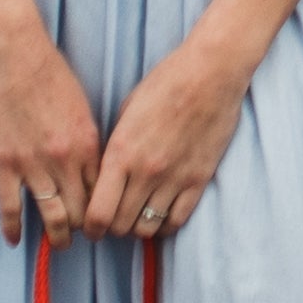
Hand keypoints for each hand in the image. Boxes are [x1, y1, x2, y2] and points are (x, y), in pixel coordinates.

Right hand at [0, 15, 104, 244]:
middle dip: (84, 229)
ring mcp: (34, 163)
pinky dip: (13, 227)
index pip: (102, 191)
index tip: (103, 219)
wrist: (13, 48)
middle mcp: (65, 158)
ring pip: (51, 216)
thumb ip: (86, 139)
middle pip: (81, 210)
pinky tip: (14, 240)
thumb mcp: (80, 106)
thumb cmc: (49, 70)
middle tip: (82, 238)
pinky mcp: (4, 161)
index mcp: (88, 142)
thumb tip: (89, 167)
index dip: (104, 210)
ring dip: (56, 236)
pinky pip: (10, 206)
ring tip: (58, 245)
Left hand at [84, 21, 259, 246]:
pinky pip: (177, 221)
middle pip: (120, 226)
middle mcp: (145, 171)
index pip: (98, 213)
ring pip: (147, 229)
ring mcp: (174, 178)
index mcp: (121, 152)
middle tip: (115, 219)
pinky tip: (161, 213)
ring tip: (138, 215)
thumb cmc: (166, 83)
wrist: (211, 73)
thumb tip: (106, 179)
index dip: (91, 227)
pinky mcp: (199, 180)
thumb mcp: (126, 112)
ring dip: (138, 227)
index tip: (92, 227)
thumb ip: (115, 149)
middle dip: (113, 227)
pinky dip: (165, 225)